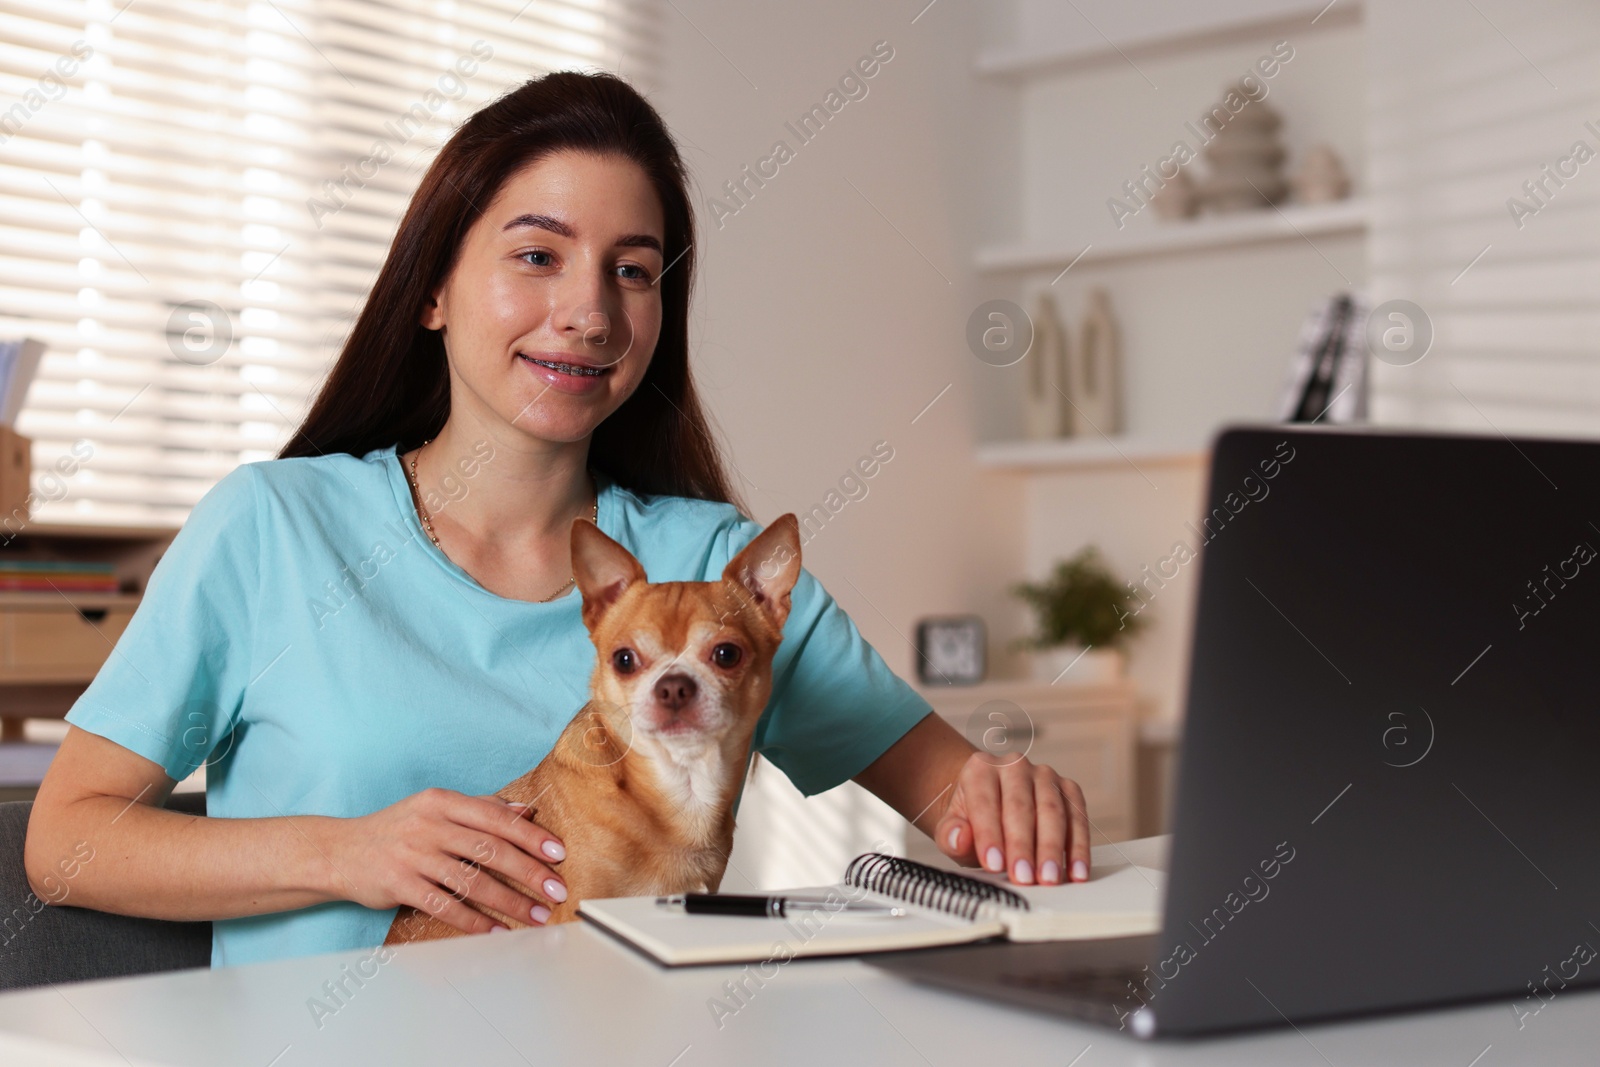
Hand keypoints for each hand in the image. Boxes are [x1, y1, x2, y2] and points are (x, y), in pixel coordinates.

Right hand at [325, 788, 567, 933]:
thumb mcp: (435, 808)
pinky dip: (474, 921)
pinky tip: (496, 931)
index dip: (531, 837)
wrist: (338, 851)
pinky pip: (445, 906)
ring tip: (536, 916)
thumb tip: (526, 811)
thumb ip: (480, 808)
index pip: (497, 819)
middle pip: (490, 850)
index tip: (558, 853)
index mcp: (443, 802)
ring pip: (472, 881)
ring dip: (509, 902)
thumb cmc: (396, 828)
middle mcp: (430, 825)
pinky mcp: (399, 885)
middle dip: (529, 872)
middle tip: (556, 890)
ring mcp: (413, 856)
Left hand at [932, 753, 1089, 885]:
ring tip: (1049, 878)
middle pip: (1021, 806)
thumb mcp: (951, 830)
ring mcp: (1045, 776)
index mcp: (980, 769)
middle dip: (1023, 846)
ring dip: (1053, 849)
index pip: (985, 802)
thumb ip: (950, 835)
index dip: (989, 835)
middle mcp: (1014, 766)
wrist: (991, 804)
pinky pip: (1077, 817)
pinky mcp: (1069, 789)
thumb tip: (959, 837)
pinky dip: (1078, 847)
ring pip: (1052, 811)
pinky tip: (1076, 871)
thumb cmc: (971, 820)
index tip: (993, 864)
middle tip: (1024, 877)